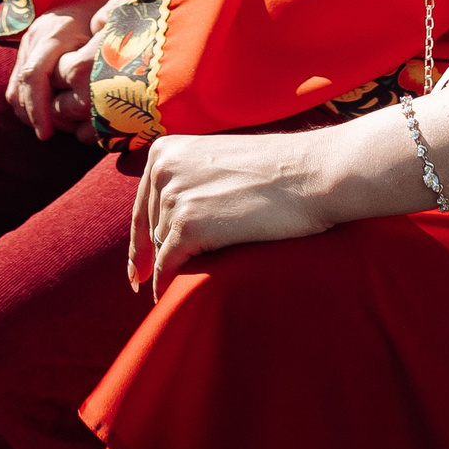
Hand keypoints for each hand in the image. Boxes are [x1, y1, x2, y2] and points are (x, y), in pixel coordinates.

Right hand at [4, 0, 133, 141]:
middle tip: (55, 135)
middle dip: (35, 117)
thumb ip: (107, 49)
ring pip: (14, 91)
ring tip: (53, 129)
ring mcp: (27, 45)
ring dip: (30, 114)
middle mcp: (35, 38)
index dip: (38, 108)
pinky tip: (48, 117)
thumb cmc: (106, 6)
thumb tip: (109, 84)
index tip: (46, 134)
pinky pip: (16, 87)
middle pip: (20, 89)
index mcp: (54, 32)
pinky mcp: (25, 52)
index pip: (34, 75)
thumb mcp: (110, 23)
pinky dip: (28, 105)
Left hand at [127, 130, 344, 296]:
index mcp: (165, 149)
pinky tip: (165, 299)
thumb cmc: (277, 171)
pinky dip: (164, 285)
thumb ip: (189, 179)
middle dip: (163, 252)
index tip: (137, 271)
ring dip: (180, 262)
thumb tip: (164, 221)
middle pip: (152, 228)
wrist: (311, 173)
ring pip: (162, 247)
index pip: (142, 205)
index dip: (139, 243)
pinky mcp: (187, 226)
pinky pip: (167, 267)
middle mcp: (162, 169)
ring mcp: (173, 197)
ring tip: (209, 265)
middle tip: (163, 281)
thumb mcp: (218, 161)